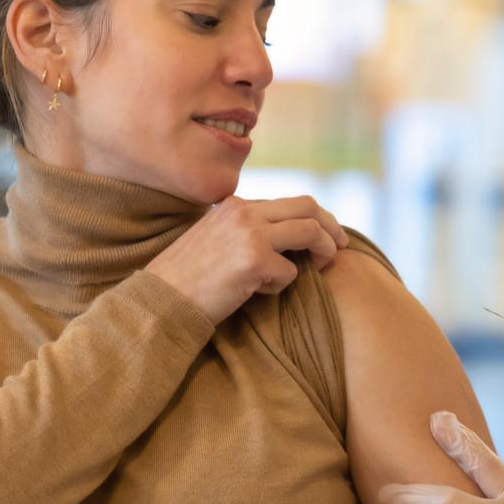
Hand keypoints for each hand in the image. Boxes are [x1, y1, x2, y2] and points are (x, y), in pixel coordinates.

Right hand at [145, 195, 350, 323]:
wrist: (160, 300)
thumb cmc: (187, 278)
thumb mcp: (215, 240)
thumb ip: (246, 231)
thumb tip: (287, 240)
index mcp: (236, 206)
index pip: (289, 202)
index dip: (314, 218)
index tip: (326, 234)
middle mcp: (244, 212)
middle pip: (307, 206)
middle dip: (332, 225)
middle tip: (342, 245)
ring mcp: (250, 234)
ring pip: (309, 231)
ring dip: (325, 249)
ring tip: (325, 266)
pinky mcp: (254, 261)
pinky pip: (290, 273)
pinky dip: (282, 285)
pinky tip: (259, 293)